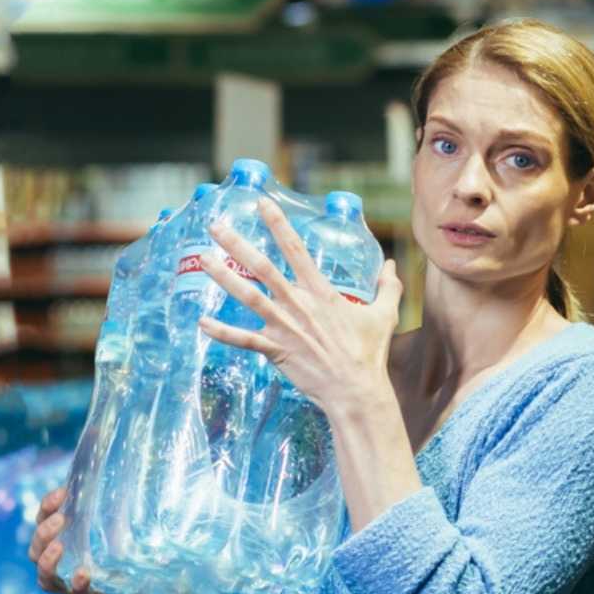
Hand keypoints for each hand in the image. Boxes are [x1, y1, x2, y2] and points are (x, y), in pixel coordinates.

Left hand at [28, 488, 241, 593]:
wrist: (149, 578)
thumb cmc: (169, 589)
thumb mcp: (181, 593)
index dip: (80, 589)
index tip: (86, 573)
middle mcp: (80, 588)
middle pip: (47, 579)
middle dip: (50, 557)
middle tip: (63, 533)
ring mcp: (68, 565)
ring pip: (38, 556)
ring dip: (42, 532)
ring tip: (61, 509)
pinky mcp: (66, 543)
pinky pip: (45, 530)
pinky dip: (46, 513)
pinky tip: (64, 493)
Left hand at [200, 197, 402, 416]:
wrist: (356, 390)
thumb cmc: (370, 354)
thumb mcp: (385, 315)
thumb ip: (388, 287)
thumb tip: (391, 265)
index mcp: (321, 291)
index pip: (296, 249)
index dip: (277, 223)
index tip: (261, 203)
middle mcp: (298, 304)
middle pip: (262, 267)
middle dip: (236, 244)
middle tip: (215, 225)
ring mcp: (284, 327)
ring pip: (247, 296)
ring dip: (223, 277)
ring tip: (203, 258)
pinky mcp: (276, 350)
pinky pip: (243, 339)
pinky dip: (222, 331)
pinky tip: (202, 321)